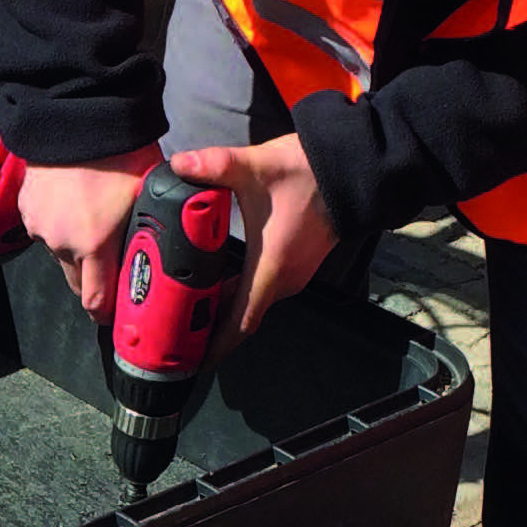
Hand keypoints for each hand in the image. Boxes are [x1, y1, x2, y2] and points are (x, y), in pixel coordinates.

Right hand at [16, 149, 163, 319]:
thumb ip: (153, 225)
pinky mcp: (27, 212)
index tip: (116, 313)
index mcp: (95, 243)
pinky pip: (45, 231)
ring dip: (76, 250)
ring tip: (93, 221)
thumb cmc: (117, 148)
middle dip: (94, 281)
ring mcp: (41, 228)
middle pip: (77, 283)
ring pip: (61, 256)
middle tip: (113, 266)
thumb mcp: (148, 190)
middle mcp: (63, 243)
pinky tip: (73, 205)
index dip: (107, 313)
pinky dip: (59, 227)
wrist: (76, 115)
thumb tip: (171, 243)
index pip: (95, 302)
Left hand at [166, 133, 337, 360]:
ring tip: (186, 313)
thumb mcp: (256, 166)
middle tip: (173, 334)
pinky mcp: (295, 262)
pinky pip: (261, 289)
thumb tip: (179, 163)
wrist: (352, 166)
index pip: (240, 325)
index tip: (191, 363)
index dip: (214, 347)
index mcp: (270, 270)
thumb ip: (216, 165)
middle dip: (208, 330)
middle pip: (240, 318)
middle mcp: (283, 281)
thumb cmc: (309, 172)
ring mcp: (292, 273)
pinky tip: (214, 284)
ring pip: (251, 303)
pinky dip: (237, 293)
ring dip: (222, 311)